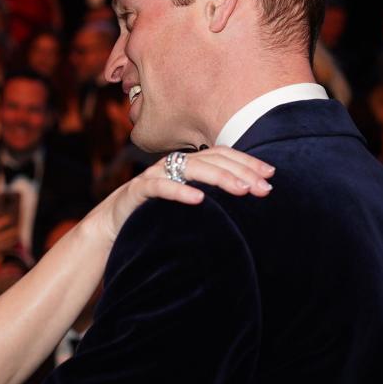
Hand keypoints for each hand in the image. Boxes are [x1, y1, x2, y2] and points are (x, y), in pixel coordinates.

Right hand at [0, 216, 18, 264]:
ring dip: (15, 237)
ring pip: (10, 241)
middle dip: (14, 230)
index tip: (10, 218)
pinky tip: (14, 240)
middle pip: (8, 233)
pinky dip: (11, 243)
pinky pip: (7, 247)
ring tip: (18, 233)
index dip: (6, 220)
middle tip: (18, 226)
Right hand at [87, 146, 274, 242]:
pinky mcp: (137, 191)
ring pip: (191, 168)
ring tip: (242, 190)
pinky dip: (179, 191)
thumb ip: (209, 198)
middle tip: (264, 189)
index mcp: (186, 165)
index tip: (271, 174)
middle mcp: (173, 164)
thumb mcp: (186, 205)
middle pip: (212, 159)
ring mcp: (154, 175)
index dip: (246, 162)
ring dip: (219, 178)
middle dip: (241, 172)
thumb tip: (246, 199)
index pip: (222, 156)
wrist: (111, 227)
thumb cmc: (152, 217)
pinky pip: (160, 187)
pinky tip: (198, 199)